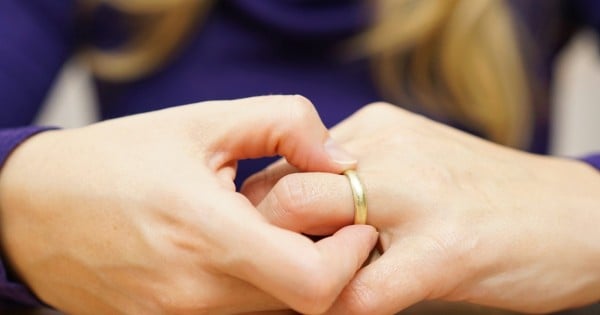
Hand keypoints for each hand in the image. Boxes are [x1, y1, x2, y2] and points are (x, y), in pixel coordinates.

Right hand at [0, 95, 377, 314]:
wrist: (34, 210)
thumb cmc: (119, 159)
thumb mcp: (202, 122)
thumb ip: (284, 126)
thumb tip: (342, 161)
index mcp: (205, 234)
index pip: (313, 284)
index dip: (350, 259)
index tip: (356, 227)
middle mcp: (192, 293)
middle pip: (300, 304)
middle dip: (328, 265)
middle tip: (322, 225)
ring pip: (269, 313)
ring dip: (292, 278)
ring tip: (273, 234)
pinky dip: (256, 290)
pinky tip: (242, 256)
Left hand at [242, 103, 599, 313]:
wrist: (575, 219)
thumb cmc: (483, 198)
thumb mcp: (415, 164)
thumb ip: (358, 175)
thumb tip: (294, 206)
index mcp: (378, 130)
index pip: (288, 162)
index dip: (265, 206)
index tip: (266, 238)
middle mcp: (390, 152)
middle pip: (285, 188)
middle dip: (265, 235)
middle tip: (272, 269)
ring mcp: (417, 198)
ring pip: (307, 223)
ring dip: (296, 268)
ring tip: (311, 287)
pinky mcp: (445, 251)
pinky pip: (360, 290)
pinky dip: (343, 304)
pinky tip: (358, 304)